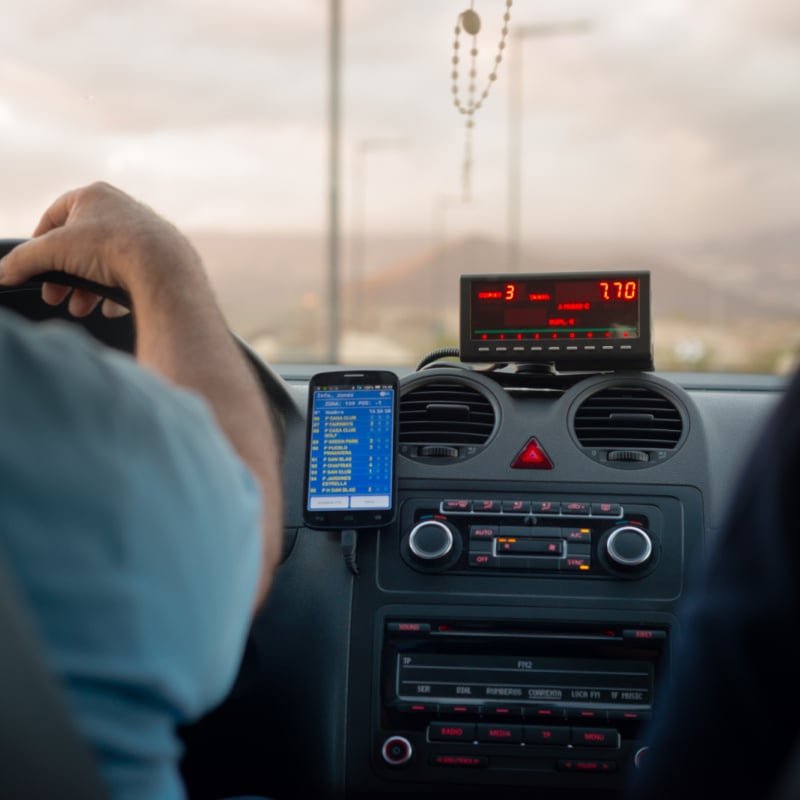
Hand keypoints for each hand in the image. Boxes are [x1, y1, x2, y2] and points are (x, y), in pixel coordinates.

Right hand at [0, 182, 201, 317]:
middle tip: (56, 297)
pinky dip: (117, 292)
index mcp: (95, 196)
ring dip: (88, 288)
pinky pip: (133, 276)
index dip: (40, 244)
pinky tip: (110, 309)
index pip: (55, 216)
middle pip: (82, 246)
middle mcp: (123, 209)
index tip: (34, 267)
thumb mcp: (54, 252)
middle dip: (65, 275)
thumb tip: (2, 273)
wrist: (165, 269)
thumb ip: (24, 261)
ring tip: (81, 308)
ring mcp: (146, 234)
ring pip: (107, 264)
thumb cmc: (112, 249)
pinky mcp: (163, 258)